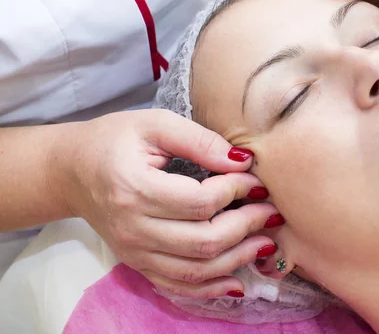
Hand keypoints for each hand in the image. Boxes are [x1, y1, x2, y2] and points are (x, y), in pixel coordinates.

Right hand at [55, 109, 280, 297]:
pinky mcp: (137, 264)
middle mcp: (132, 228)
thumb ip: (199, 140)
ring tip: (267, 243)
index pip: (200, 202)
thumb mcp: (155, 124)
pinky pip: (177, 285)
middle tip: (271, 212)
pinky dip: (210, 288)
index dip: (237, 191)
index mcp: (135, 188)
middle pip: (203, 241)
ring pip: (196, 270)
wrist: (73, 171)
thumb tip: (242, 161)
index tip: (256, 178)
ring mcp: (134, 252)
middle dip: (247, 227)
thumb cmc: (115, 140)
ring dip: (238, 259)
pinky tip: (236, 282)